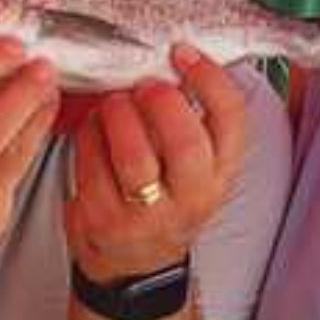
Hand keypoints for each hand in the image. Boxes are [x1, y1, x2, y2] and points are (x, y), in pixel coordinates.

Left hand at [63, 46, 249, 282]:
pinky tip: (93, 126)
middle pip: (184, 142)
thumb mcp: (197, 168)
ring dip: (118, 114)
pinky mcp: (104, 219)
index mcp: (220, 174)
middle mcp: (192, 197)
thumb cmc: (164, 201)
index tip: (182, 54)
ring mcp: (148, 214)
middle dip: (159, 101)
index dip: (209, 79)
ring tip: (114, 103)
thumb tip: (175, 59)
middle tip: (143, 85)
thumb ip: (195, 121)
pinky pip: (91, 162)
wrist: (134, 265)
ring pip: (134, 155)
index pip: (231, 121)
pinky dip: (88, 133)